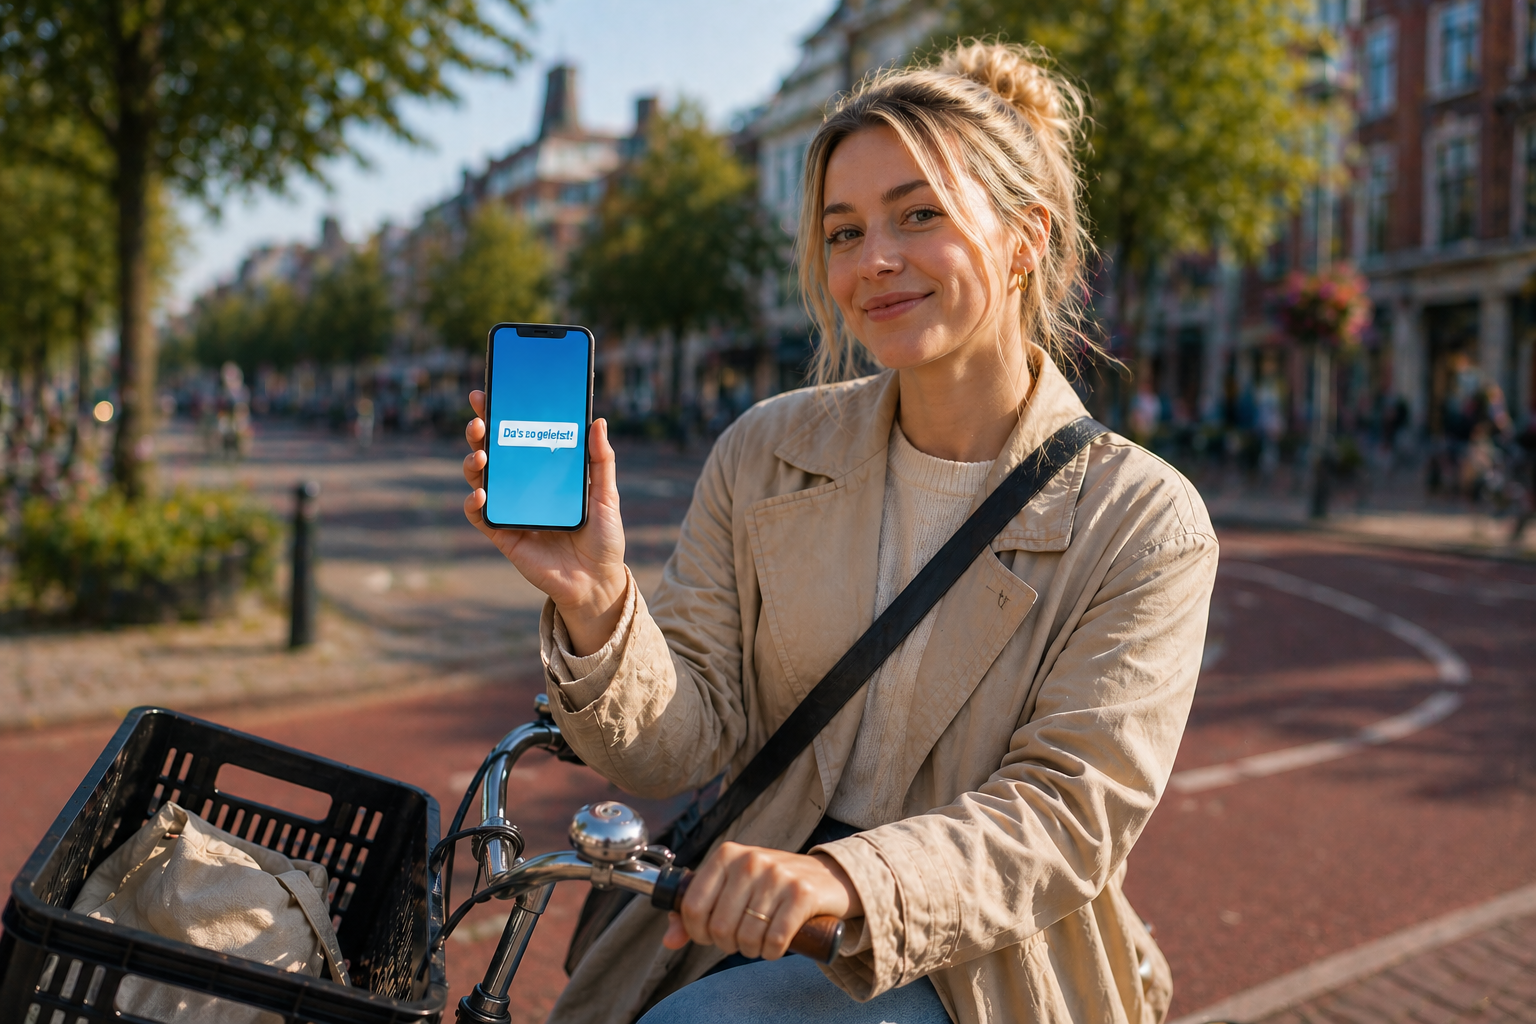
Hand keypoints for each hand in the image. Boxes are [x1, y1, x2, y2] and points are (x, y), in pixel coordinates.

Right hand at [462, 390, 626, 652]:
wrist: (597, 581)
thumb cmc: (603, 537)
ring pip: (480, 479)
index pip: (517, 436)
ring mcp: (510, 509)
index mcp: (543, 472)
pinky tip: (481, 494)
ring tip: (480, 453)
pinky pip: (481, 515)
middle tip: (479, 419)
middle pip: (492, 451)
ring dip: (474, 463)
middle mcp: (522, 486)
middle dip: (480, 431)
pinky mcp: (503, 535)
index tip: (488, 392)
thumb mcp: (606, 495)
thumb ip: (601, 460)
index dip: (500, 414)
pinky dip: (475, 503)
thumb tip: (598, 421)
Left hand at [662, 843, 862, 959]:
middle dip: (728, 944)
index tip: (711, 936)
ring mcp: (777, 875)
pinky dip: (773, 952)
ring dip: (752, 950)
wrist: (827, 877)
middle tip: (741, 940)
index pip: (693, 907)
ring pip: (747, 937)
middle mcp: (750, 860)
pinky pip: (775, 940)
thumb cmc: (772, 886)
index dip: (698, 932)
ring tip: (760, 941)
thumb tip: (670, 939)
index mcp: (726, 855)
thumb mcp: (732, 888)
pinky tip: (776, 946)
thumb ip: (697, 911)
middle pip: (720, 927)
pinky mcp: (802, 894)